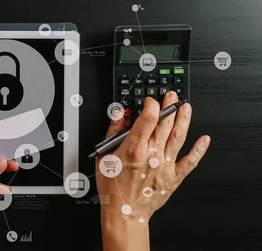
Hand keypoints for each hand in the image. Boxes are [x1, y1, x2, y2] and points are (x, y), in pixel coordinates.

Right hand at [96, 91, 210, 250]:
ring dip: (184, 120)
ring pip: (178, 137)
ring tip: (186, 107)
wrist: (124, 211)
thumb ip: (112, 133)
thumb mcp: (105, 156)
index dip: (152, 104)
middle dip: (169, 106)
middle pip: (165, 123)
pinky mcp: (174, 177)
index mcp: (134, 148)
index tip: (151, 101)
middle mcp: (152, 154)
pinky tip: (204, 139)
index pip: (148, 117)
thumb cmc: (113, 187)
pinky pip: (190, 161)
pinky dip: (199, 150)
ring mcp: (165, 165)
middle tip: (171, 96)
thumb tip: (117, 116)